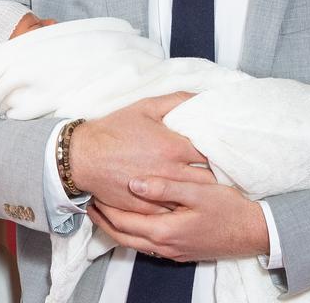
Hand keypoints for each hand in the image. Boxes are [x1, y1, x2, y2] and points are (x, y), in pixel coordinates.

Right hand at [70, 93, 214, 213]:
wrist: (84, 156)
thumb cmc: (114, 130)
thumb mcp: (146, 107)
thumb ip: (177, 100)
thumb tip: (202, 98)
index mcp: (173, 147)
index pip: (213, 154)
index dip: (222, 152)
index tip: (225, 151)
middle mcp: (170, 173)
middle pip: (208, 180)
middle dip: (217, 175)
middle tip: (222, 171)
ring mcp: (159, 194)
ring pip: (193, 199)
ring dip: (201, 193)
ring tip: (208, 188)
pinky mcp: (147, 209)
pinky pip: (174, 212)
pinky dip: (181, 206)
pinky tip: (186, 201)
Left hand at [88, 176, 268, 261]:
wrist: (252, 232)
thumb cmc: (228, 209)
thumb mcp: (198, 191)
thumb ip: (165, 187)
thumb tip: (134, 184)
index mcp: (164, 230)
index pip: (122, 221)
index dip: (105, 208)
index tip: (93, 191)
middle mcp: (164, 246)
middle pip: (122, 236)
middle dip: (103, 220)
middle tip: (90, 203)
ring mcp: (171, 252)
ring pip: (133, 243)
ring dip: (115, 228)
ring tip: (104, 210)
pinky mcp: (179, 252)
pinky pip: (146, 245)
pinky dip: (132, 233)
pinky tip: (132, 220)